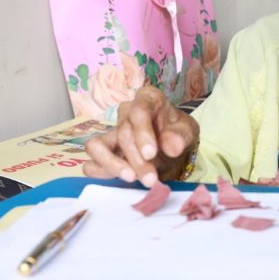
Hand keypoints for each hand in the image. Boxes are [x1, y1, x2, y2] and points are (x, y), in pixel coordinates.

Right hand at [83, 86, 198, 185]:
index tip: (150, 154)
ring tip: (131, 178)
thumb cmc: (177, 133)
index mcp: (147, 99)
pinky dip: (100, 172)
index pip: (139, 111)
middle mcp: (126, 113)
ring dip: (112, 164)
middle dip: (137, 160)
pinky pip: (91, 162)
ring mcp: (112, 133)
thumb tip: (172, 146)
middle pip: (123, 134)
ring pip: (97, 145)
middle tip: (151, 178)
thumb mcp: (187, 132)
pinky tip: (116, 180)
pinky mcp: (104, 153)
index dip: (142, 133)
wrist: (172, 147)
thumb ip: (180, 137)